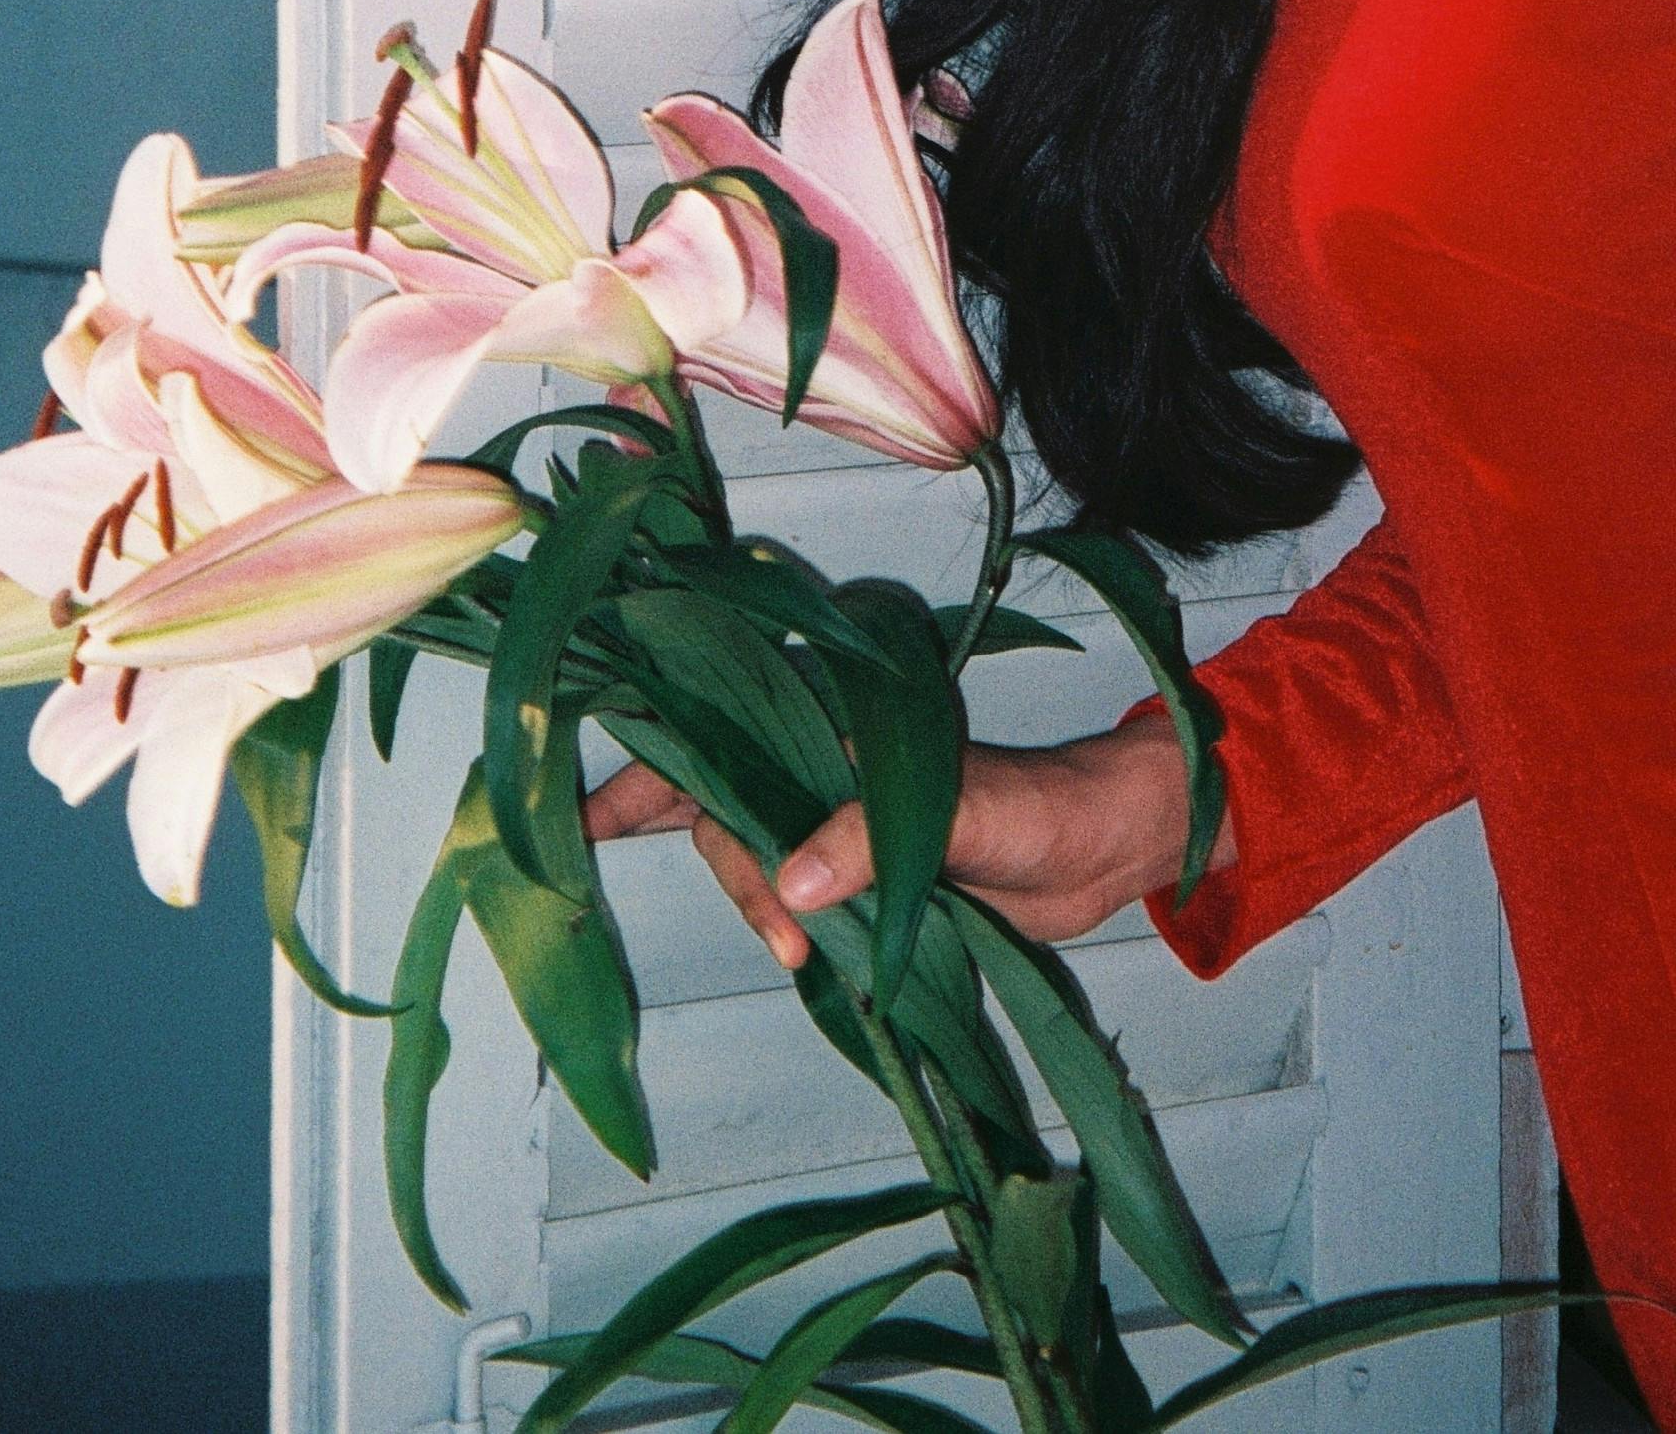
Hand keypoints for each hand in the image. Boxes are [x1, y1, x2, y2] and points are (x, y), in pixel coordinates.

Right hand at [582, 710, 1229, 976]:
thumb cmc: (1041, 807)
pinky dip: (779, 930)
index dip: (639, 773)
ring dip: (760, 912)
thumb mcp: (962, 812)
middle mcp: (818, 764)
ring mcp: (832, 821)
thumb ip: (869, 839)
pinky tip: (795, 954)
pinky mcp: (854, 876)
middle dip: (732, 875)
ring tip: (803, 954)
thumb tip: (791, 884)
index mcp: (832, 721)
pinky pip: (786, 903)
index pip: (713, 733)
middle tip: (782, 936)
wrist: (1101, 850)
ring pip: (749, 863)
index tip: (573, 814)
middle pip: (720, 812)